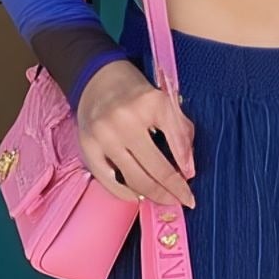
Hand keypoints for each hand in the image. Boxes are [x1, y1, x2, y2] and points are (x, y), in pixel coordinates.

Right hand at [76, 59, 196, 210]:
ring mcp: (104, 136)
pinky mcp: (88, 147)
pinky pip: (110, 182)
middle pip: (156, 168)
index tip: (191, 180)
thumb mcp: (164, 100)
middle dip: (174, 190)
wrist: (97, 78)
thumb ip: (180, 130)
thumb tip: (187, 167)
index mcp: (152, 102)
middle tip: (184, 200)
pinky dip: (126, 193)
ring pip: (134, 179)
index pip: (178, 143)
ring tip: (165, 199)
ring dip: (154, 195)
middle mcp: (126, 119)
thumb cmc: (135, 92)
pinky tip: (139, 194)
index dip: (187, 166)